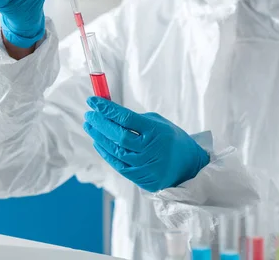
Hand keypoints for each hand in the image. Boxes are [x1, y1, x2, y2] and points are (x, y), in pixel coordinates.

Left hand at [83, 96, 209, 191]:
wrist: (189, 167)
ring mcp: (145, 166)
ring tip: (89, 126)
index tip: (93, 100)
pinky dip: (105, 152)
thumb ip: (135, 119)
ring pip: (115, 150)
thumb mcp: (158, 123)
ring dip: (99, 137)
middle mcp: (150, 150)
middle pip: (118, 135)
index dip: (107, 109)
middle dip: (100, 123)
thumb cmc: (170, 139)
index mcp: (156, 131)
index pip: (125, 118)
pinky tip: (97, 142)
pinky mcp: (141, 178)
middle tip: (89, 114)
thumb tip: (107, 111)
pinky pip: (117, 164)